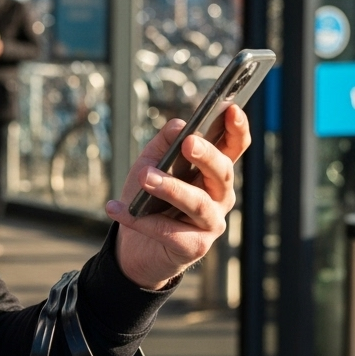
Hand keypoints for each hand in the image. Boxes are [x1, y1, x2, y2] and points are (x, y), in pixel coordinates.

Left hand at [104, 104, 250, 289]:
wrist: (132, 246)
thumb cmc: (147, 201)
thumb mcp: (148, 165)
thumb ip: (162, 145)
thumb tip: (178, 125)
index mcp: (212, 172)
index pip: (233, 148)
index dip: (237, 129)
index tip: (231, 109)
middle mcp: (219, 196)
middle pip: (222, 173)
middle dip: (206, 156)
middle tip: (187, 142)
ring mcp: (211, 223)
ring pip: (198, 203)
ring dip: (171, 188)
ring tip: (145, 177)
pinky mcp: (195, 246)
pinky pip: (169, 231)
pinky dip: (141, 220)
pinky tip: (117, 209)